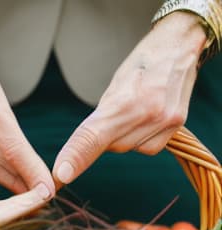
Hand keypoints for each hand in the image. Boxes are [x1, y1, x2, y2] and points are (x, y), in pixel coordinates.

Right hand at [0, 41, 54, 197]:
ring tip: (25, 192)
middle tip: (41, 197)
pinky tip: (1, 176)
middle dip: (23, 184)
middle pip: (0, 165)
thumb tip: (25, 157)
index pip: (14, 150)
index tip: (47, 189)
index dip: (32, 173)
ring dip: (6, 182)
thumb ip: (9, 126)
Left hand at [52, 12, 206, 184]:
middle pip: (111, 146)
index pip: (93, 136)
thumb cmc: (139, 64)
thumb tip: (83, 150)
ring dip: (124, 135)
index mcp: (123, 102)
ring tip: (136, 107)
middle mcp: (147, 114)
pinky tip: (148, 117)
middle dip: (106, 136)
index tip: (60, 175)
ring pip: (128, 148)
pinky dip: (141, 137)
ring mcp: (165, 121)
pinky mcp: (177, 126)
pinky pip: (147, 147)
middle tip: (116, 111)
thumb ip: (99, 120)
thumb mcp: (112, 87)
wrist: (179, 44)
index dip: (75, 157)